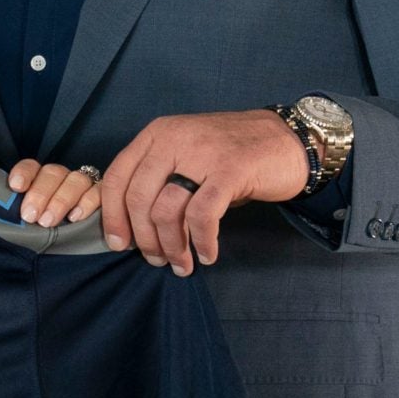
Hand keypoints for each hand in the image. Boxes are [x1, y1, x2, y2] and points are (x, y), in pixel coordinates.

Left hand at [6, 160, 105, 228]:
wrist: (81, 239)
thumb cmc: (48, 227)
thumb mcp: (32, 218)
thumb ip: (21, 212)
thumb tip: (0, 215)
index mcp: (41, 178)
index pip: (31, 167)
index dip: (23, 173)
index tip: (15, 187)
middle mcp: (62, 177)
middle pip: (53, 173)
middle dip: (40, 194)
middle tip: (30, 216)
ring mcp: (84, 184)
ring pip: (75, 180)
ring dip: (61, 200)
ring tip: (48, 221)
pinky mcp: (104, 195)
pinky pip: (98, 192)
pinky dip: (87, 203)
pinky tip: (76, 217)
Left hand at [89, 109, 309, 273]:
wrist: (287, 139)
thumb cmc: (232, 154)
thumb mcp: (186, 154)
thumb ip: (159, 178)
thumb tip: (133, 227)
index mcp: (157, 134)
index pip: (116, 177)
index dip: (112, 216)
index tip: (118, 244)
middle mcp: (174, 138)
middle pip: (139, 198)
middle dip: (144, 238)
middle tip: (155, 260)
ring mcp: (202, 152)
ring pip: (167, 210)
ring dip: (172, 246)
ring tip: (181, 264)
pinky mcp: (230, 170)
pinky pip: (202, 216)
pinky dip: (202, 241)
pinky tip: (207, 254)